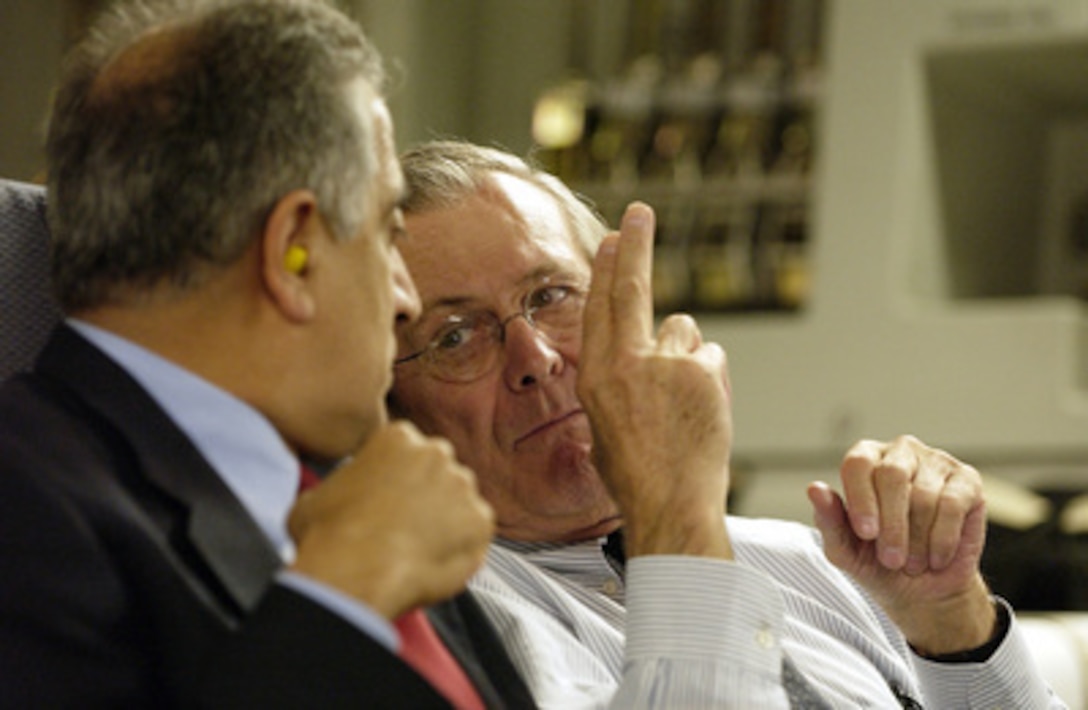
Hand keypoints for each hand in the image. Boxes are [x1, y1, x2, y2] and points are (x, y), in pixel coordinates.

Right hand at [288, 421, 493, 619]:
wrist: (355, 572)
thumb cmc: (330, 535)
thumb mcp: (317, 495)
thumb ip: (341, 485)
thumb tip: (340, 498)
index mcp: (398, 437)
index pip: (407, 451)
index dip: (397, 477)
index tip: (388, 498)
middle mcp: (437, 454)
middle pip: (438, 471)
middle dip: (426, 494)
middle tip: (403, 524)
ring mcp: (463, 487)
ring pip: (458, 502)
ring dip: (444, 521)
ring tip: (414, 549)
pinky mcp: (481, 522)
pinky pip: (475, 534)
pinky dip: (460, 548)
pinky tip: (432, 562)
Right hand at [576, 202, 733, 559]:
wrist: (670, 505)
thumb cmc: (637, 475)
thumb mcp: (606, 425)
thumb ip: (624, 380)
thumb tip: (652, 351)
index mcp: (594, 376)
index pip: (600, 306)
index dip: (609, 268)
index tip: (614, 239)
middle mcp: (623, 362)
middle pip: (631, 288)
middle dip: (635, 244)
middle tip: (639, 212)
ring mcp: (663, 363)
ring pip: (683, 332)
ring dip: (686, 355)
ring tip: (683, 404)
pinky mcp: (700, 370)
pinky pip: (710, 357)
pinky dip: (710, 378)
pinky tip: (703, 411)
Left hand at [807, 435, 994, 654]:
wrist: (923, 590)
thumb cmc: (877, 562)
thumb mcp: (846, 550)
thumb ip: (828, 520)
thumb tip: (814, 489)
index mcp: (865, 459)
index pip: (858, 463)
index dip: (861, 499)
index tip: (866, 534)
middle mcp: (900, 452)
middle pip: (892, 476)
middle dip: (891, 525)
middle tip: (892, 560)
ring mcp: (936, 462)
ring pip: (924, 495)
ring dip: (917, 539)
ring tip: (912, 563)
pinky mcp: (968, 480)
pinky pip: (953, 505)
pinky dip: (942, 539)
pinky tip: (936, 558)